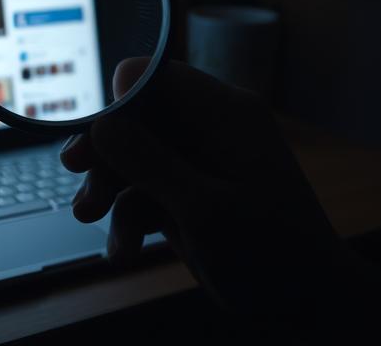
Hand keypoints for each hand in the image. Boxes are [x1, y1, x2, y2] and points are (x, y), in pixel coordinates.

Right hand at [61, 58, 362, 325]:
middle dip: (104, 148)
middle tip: (75, 169)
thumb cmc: (271, 253)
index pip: (155, 77)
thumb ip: (149, 162)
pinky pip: (141, 193)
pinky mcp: (184, 197)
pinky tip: (122, 250)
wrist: (305, 304)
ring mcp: (194, 165)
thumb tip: (101, 124)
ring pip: (131, 158)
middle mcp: (206, 131)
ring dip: (108, 189)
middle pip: (134, 118)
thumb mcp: (204, 208)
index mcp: (223, 114)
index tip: (95, 134)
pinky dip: (127, 219)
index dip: (118, 99)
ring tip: (87, 218)